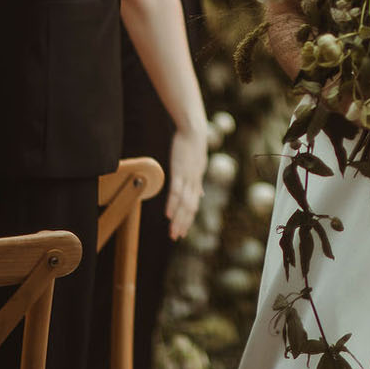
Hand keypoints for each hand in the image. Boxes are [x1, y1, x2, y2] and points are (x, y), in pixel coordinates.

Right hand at [166, 121, 207, 239]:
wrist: (194, 130)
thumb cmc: (193, 146)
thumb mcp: (198, 166)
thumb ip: (197, 182)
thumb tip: (201, 194)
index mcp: (197, 181)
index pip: (193, 205)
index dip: (188, 219)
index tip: (183, 231)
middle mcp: (194, 182)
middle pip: (190, 208)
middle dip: (183, 224)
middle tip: (177, 237)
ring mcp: (188, 178)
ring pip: (184, 204)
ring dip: (178, 219)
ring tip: (173, 232)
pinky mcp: (180, 171)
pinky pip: (176, 191)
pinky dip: (173, 204)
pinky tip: (168, 215)